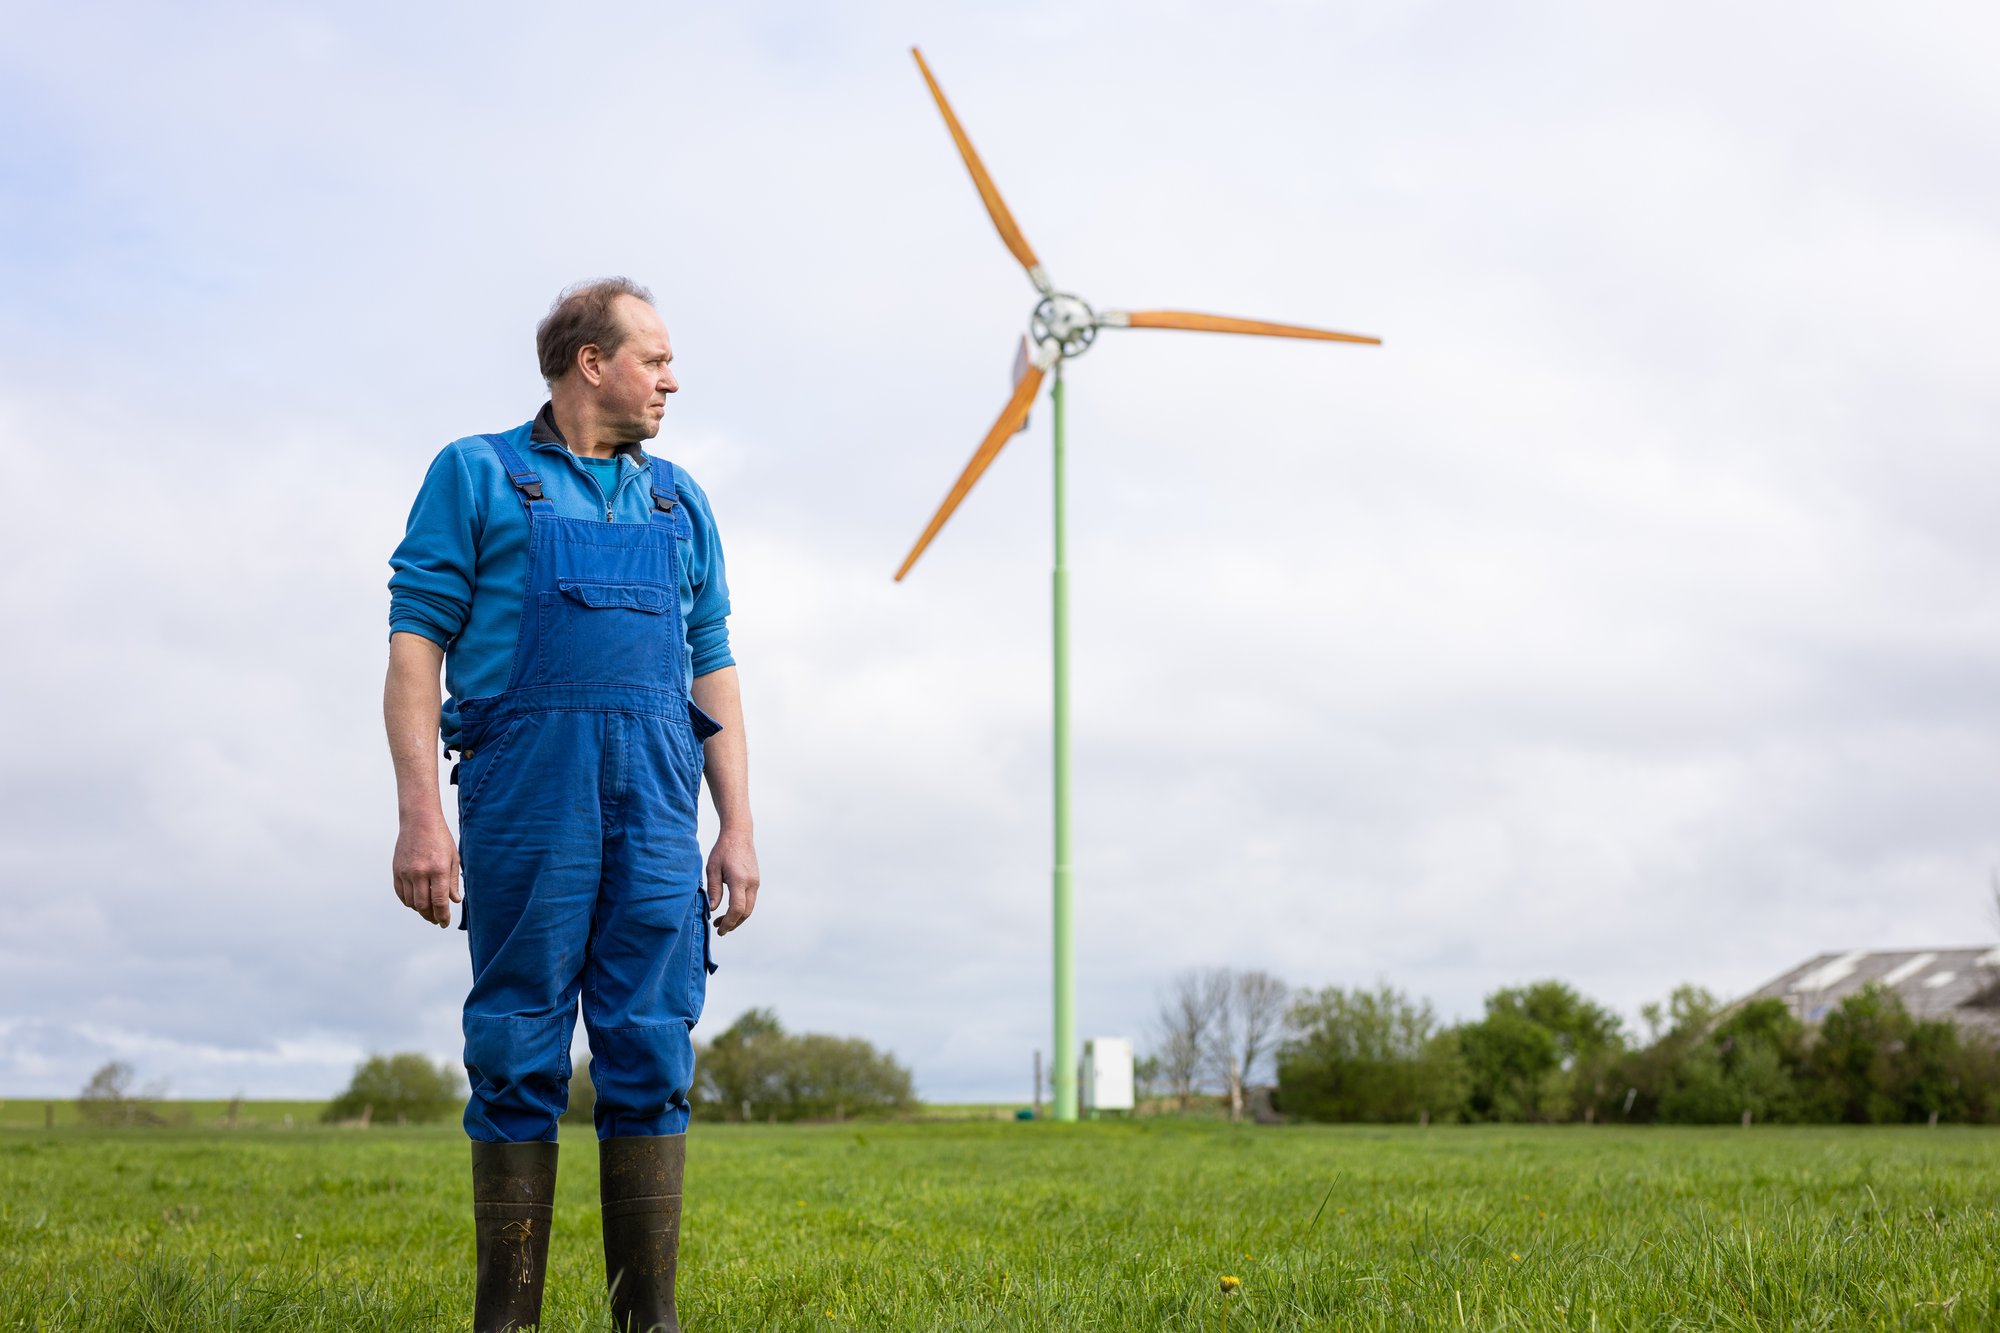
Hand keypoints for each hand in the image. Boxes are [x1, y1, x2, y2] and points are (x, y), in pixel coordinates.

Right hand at [394, 808, 460, 927]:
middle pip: (423, 905)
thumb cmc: (440, 838)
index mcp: (438, 869)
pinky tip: (416, 902)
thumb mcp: (453, 858)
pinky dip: (408, 901)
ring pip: (411, 902)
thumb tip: (454, 901)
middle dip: (431, 917)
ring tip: (428, 912)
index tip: (444, 923)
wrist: (419, 821)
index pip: (439, 901)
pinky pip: (401, 893)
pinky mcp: (397, 870)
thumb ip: (453, 881)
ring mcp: (406, 872)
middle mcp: (420, 872)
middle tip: (436, 920)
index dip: (442, 916)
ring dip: (420, 910)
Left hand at [705, 827, 759, 935]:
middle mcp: (751, 883)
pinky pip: (750, 900)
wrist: (739, 834)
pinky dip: (741, 909)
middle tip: (719, 929)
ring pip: (750, 907)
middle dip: (733, 923)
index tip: (719, 929)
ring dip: (737, 917)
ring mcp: (756, 882)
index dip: (728, 922)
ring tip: (722, 921)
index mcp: (739, 880)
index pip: (737, 908)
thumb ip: (713, 890)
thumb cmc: (723, 850)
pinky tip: (730, 909)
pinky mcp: (756, 881)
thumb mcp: (712, 869)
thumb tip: (712, 909)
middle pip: (746, 912)